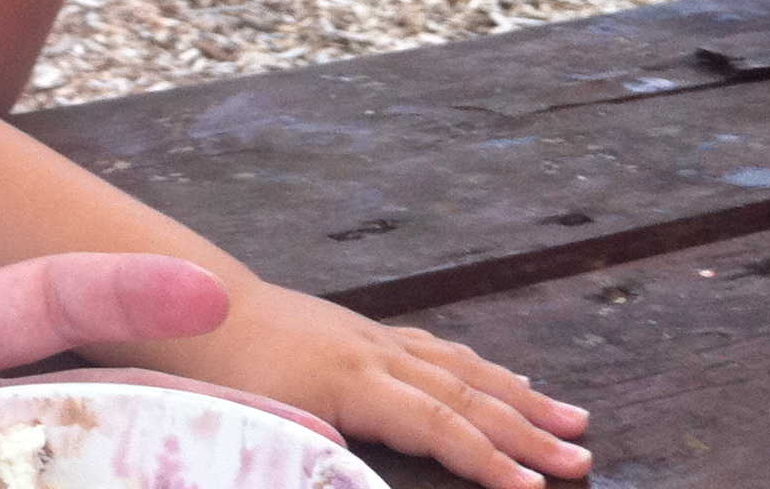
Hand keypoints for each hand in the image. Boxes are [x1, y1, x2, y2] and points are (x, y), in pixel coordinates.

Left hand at [196, 285, 590, 488]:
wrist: (185, 298)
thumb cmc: (210, 370)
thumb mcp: (249, 424)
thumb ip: (305, 456)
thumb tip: (349, 477)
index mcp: (347, 381)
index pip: (436, 425)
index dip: (487, 461)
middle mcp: (371, 353)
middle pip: (463, 396)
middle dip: (527, 434)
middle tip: (584, 461)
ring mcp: (369, 337)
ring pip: (459, 367)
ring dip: (519, 398)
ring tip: (573, 421)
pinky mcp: (359, 331)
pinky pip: (435, 349)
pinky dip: (479, 367)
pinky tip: (504, 377)